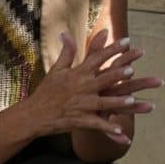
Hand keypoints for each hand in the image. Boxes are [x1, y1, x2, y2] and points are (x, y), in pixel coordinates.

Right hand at [24, 31, 153, 140]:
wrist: (33, 114)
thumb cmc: (46, 91)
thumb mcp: (56, 70)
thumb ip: (66, 52)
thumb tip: (65, 33)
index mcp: (78, 73)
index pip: (98, 58)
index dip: (112, 49)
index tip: (128, 41)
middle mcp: (81, 88)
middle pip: (103, 79)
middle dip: (117, 75)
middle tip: (131, 70)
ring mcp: (81, 105)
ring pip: (102, 103)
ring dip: (117, 102)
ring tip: (131, 100)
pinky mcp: (79, 120)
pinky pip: (96, 124)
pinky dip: (108, 128)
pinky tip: (121, 130)